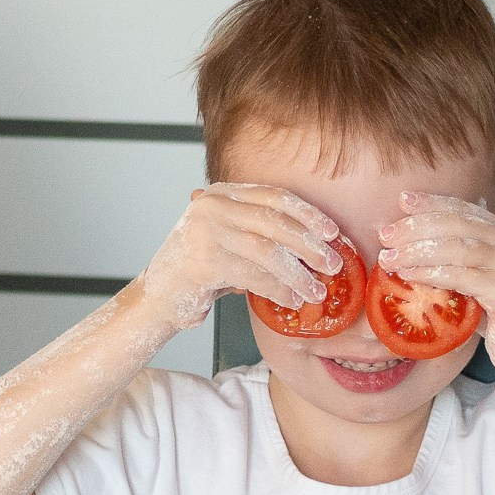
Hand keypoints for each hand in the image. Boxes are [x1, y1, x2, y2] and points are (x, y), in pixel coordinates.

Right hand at [135, 183, 344, 331]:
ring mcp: (205, 232)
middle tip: (334, 264)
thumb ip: (265, 234)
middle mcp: (212, 206)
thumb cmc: (204, 271)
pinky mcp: (203, 261)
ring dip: (298, 274)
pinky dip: (278, 289)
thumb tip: (320, 243)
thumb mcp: (234, 241)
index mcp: (222, 194)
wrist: (159, 298)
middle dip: (310, 245)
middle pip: (275, 222)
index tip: (333, 232)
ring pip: (267, 251)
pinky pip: (253, 276)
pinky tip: (292, 300)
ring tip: (316, 290)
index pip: (275, 197)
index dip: (308, 214)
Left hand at [376, 193, 494, 375]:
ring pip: (456, 247)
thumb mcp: (478, 277)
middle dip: (416, 227)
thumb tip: (406, 247)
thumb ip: (456, 258)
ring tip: (390, 260)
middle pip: (456, 223)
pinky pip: (460, 277)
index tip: (403, 200)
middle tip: (386, 237)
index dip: (431, 202)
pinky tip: (411, 276)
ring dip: (417, 252)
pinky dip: (431, 274)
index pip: (463, 208)